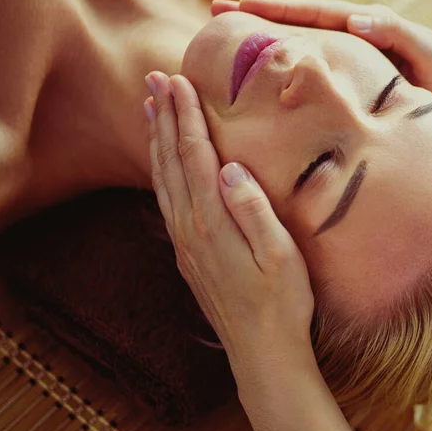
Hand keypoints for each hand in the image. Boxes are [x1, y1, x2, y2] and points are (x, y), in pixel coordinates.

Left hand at [144, 72, 313, 372]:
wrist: (261, 351)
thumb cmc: (280, 302)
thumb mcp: (279, 255)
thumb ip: (253, 209)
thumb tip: (229, 169)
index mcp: (213, 221)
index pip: (196, 156)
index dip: (187, 116)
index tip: (178, 81)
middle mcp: (190, 227)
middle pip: (172, 160)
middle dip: (164, 116)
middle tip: (154, 79)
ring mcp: (184, 241)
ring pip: (163, 179)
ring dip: (157, 140)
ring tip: (151, 109)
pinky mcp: (186, 253)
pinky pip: (165, 199)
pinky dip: (159, 171)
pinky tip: (161, 161)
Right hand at [212, 0, 431, 120]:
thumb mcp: (430, 56)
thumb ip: (398, 34)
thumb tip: (357, 20)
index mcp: (367, 27)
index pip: (314, 13)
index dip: (277, 10)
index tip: (241, 6)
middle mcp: (353, 37)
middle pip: (298, 22)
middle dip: (258, 16)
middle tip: (218, 11)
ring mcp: (349, 58)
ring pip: (300, 44)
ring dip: (265, 38)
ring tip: (229, 36)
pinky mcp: (350, 78)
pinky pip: (311, 67)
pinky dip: (285, 64)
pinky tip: (263, 73)